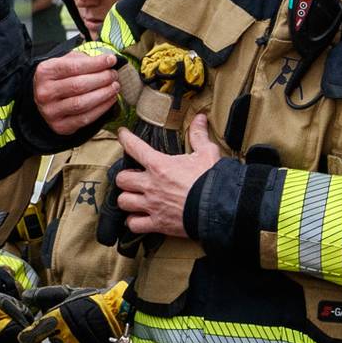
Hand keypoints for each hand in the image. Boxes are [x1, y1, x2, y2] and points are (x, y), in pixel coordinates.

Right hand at [32, 49, 120, 135]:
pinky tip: (110, 99)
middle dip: (102, 79)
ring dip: (104, 94)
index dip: (96, 63)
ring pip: (82, 103)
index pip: (73, 66)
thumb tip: (108, 60)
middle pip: (78, 85)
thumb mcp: (65, 62)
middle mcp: (45, 92)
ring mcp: (50, 111)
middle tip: (114, 75)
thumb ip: (83, 59)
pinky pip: (85, 118)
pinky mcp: (59, 126)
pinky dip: (102, 108)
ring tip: (115, 87)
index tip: (112, 60)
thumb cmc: (60, 78)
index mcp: (45, 72)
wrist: (46, 100)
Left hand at [113, 115, 224, 238]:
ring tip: (134, 197)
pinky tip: (139, 217)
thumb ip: (199, 136)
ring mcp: (152, 205)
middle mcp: (151, 185)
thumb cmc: (212, 180)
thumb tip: (200, 118)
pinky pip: (134, 224)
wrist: (219, 208)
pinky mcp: (157, 223)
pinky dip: (134, 221)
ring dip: (127, 199)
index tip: (122, 134)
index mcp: (159, 165)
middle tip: (134, 177)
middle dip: (125, 178)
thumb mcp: (207, 153)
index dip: (125, 138)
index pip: (134, 147)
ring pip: (123, 201)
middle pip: (122, 179)